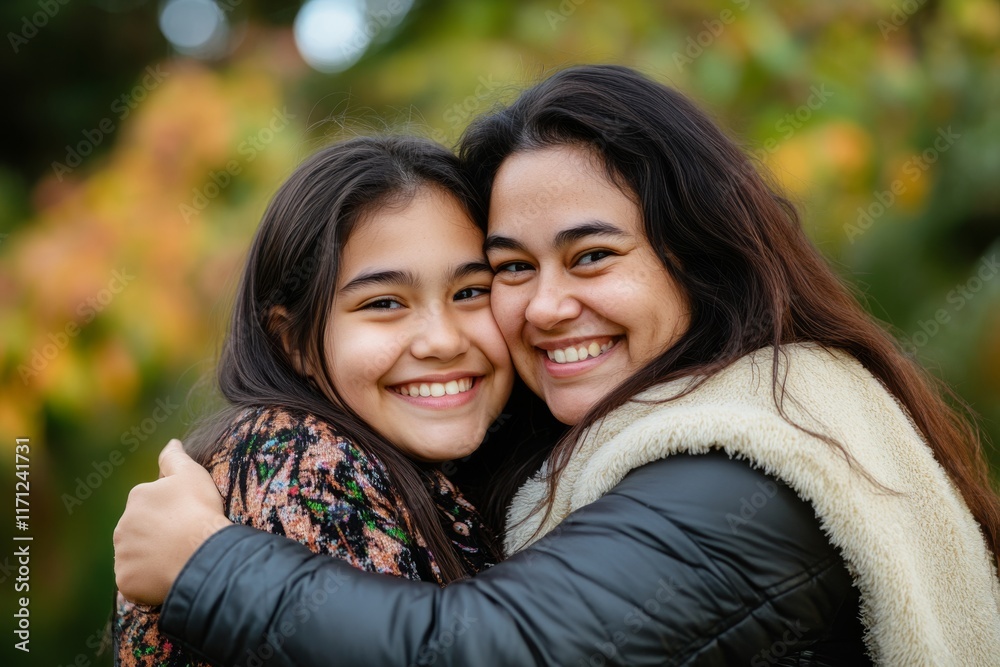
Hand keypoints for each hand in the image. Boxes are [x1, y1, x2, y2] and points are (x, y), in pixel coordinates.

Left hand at [113, 439, 231, 604]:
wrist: (200, 553)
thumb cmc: (198, 511)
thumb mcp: (191, 474)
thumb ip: (175, 457)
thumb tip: (171, 442)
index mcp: (137, 497)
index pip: (151, 504)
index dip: (172, 512)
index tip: (189, 518)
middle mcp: (122, 525)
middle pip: (141, 531)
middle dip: (158, 535)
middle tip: (185, 540)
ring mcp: (122, 555)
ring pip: (137, 556)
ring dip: (153, 558)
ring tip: (179, 559)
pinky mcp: (125, 581)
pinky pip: (136, 580)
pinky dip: (149, 581)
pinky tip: (170, 575)